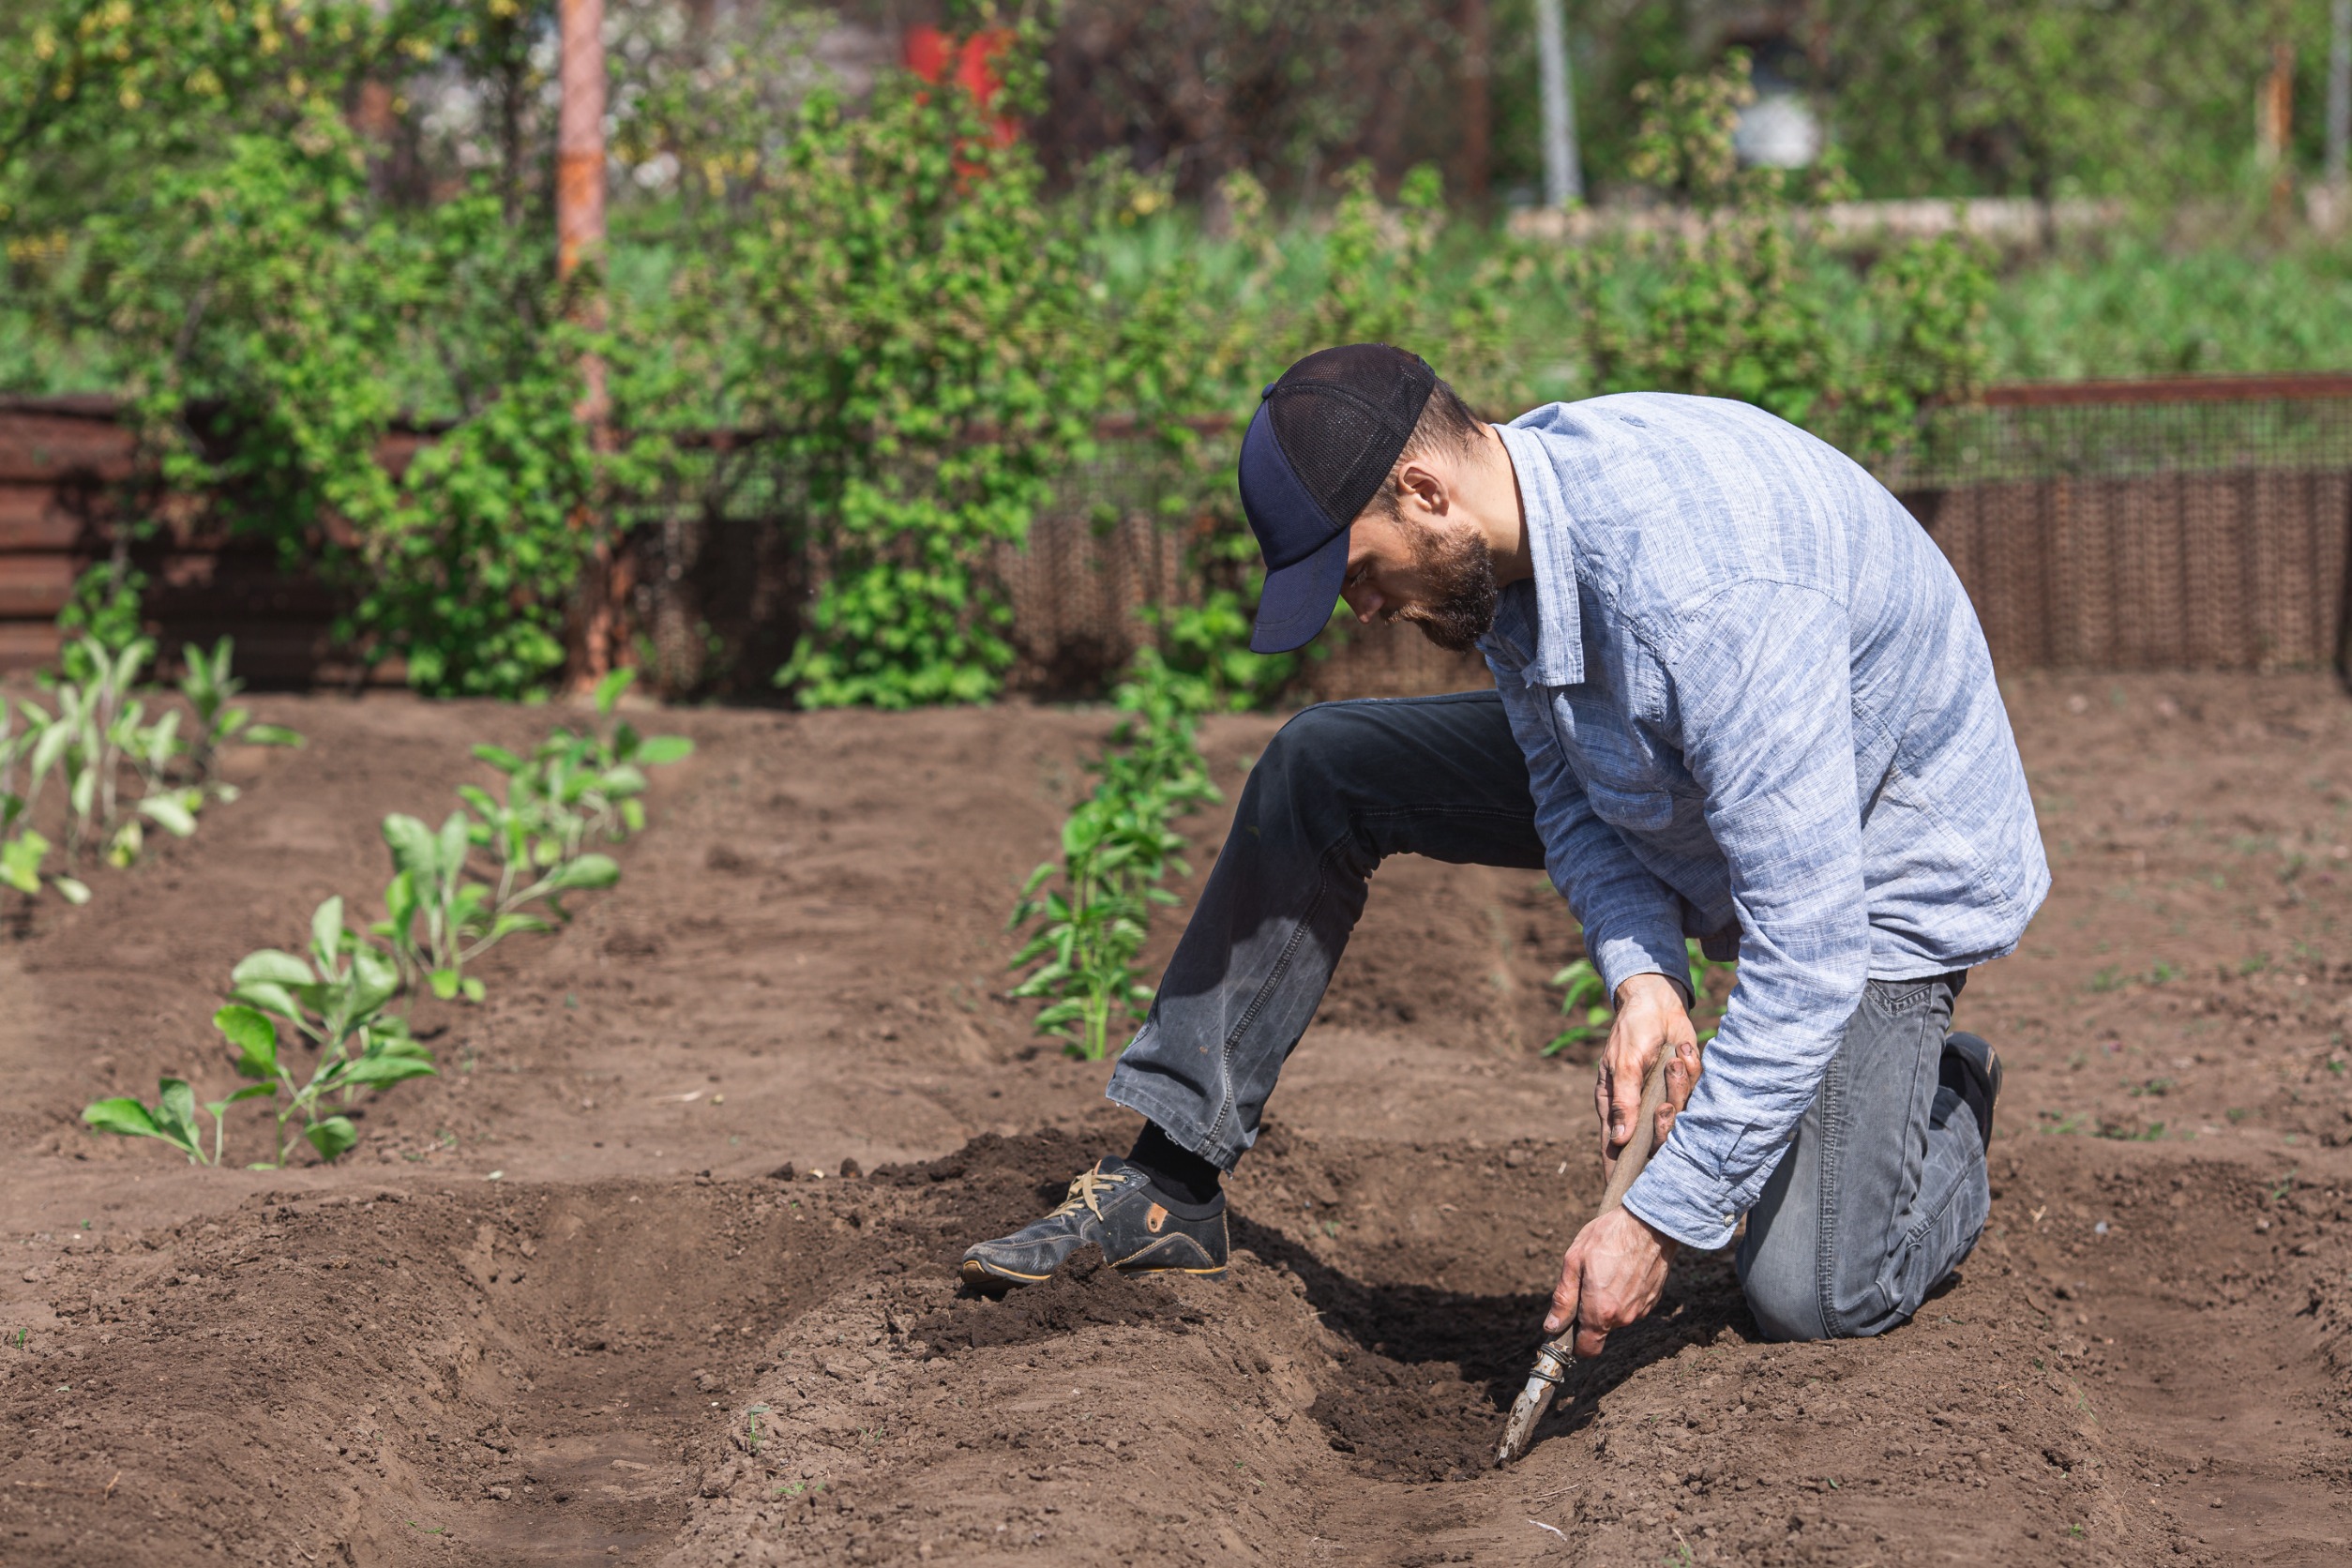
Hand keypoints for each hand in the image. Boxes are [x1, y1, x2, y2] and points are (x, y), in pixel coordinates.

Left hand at [1543, 1206, 1675, 1355]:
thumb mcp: (1574, 1261)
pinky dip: (1624, 1294)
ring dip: (1608, 1301)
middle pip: (1600, 1329)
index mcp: (1601, 1311)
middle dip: (1589, 1313)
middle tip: (1586, 1281)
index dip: (1574, 1343)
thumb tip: (1553, 1326)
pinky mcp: (1653, 1299)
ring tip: (1607, 1269)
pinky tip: (1623, 1269)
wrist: (1651, 1222)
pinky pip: (1631, 1305)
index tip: (1567, 1330)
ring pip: (1616, 1316)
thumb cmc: (1609, 1237)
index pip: (1587, 1349)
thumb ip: (1564, 1299)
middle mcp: (1624, 1317)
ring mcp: (1641, 1309)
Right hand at [1594, 972, 1702, 1177]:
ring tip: (1676, 1061)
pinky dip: (1694, 1073)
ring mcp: (1663, 1100)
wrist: (1658, 1002)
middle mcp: (1640, 1109)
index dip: (1620, 1173)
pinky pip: (1696, 1097)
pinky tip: (1686, 1051)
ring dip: (1681, 1088)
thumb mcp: (1624, 1064)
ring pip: (1679, 1118)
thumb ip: (1623, 1101)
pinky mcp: (1685, 1089)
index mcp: (1615, 1106)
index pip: (1615, 1149)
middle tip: (1667, 1106)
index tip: (1628, 1197)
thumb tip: (1620, 1140)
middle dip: (1666, 1125)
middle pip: (1655, 1138)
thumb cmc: (1632, 1031)